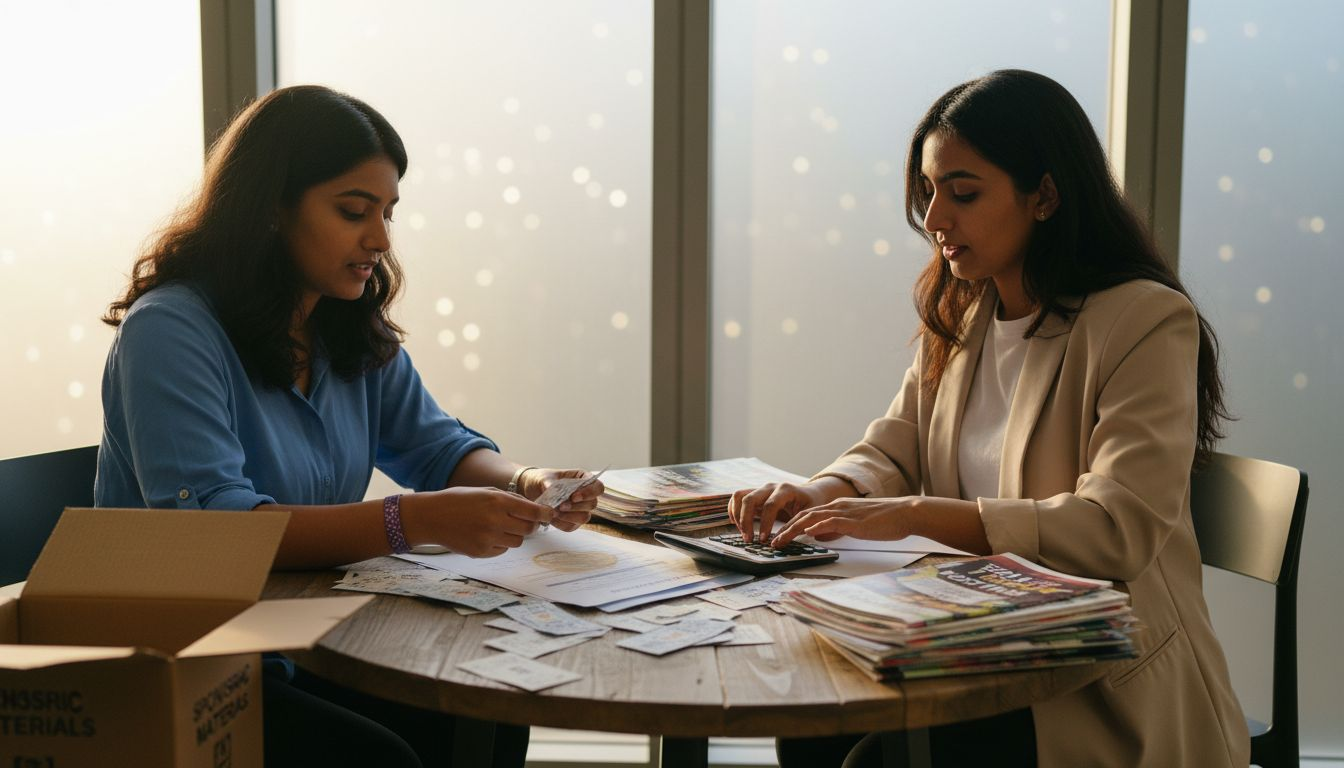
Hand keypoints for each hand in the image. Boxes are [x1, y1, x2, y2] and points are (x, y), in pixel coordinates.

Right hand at [403, 486, 553, 556]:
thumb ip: (509, 499)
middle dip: (530, 525)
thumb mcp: (486, 491)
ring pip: (517, 542)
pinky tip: (485, 535)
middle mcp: (495, 520)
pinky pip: (502, 550)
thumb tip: (533, 509)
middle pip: (528, 529)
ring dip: (513, 535)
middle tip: (524, 522)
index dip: (544, 514)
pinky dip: (499, 544)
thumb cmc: (459, 501)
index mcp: (498, 501)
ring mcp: (488, 539)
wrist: (432, 517)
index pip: (532, 511)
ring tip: (498, 527)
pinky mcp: (481, 552)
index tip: (549, 514)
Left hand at [522, 468, 603, 531]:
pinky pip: (571, 526)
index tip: (574, 496)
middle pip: (592, 504)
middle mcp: (586, 495)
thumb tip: (553, 490)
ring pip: (585, 517)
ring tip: (554, 512)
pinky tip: (551, 518)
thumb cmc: (542, 480)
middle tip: (560, 506)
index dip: (589, 493)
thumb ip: (551, 483)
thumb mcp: (545, 478)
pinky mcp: (572, 522)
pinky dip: (561, 523)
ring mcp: (581, 510)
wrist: (532, 490)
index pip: (598, 487)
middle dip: (576, 507)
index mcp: (584, 479)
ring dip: (570, 516)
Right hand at [728, 482, 829, 543]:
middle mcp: (770, 487)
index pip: (770, 505)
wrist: (810, 493)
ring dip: (737, 515)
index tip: (763, 540)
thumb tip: (783, 540)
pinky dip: (733, 510)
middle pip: (750, 499)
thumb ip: (799, 525)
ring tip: (743, 533)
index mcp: (786, 490)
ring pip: (739, 496)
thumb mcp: (811, 514)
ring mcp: (761, 489)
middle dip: (746, 521)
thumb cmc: (812, 504)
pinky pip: (737, 498)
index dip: (765, 523)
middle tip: (749, 540)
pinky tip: (736, 524)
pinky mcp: (755, 494)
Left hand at [770, 497, 913, 547]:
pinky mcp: (854, 521)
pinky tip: (806, 534)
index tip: (780, 535)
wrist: (906, 513)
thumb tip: (822, 536)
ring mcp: (845, 513)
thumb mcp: (856, 524)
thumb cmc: (886, 521)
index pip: (808, 515)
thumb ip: (838, 528)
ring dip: (793, 531)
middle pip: (804, 516)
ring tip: (781, 541)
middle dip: (786, 529)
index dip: (792, 525)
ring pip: (812, 519)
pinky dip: (816, 528)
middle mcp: (837, 507)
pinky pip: (830, 523)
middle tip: (773, 541)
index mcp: (838, 507)